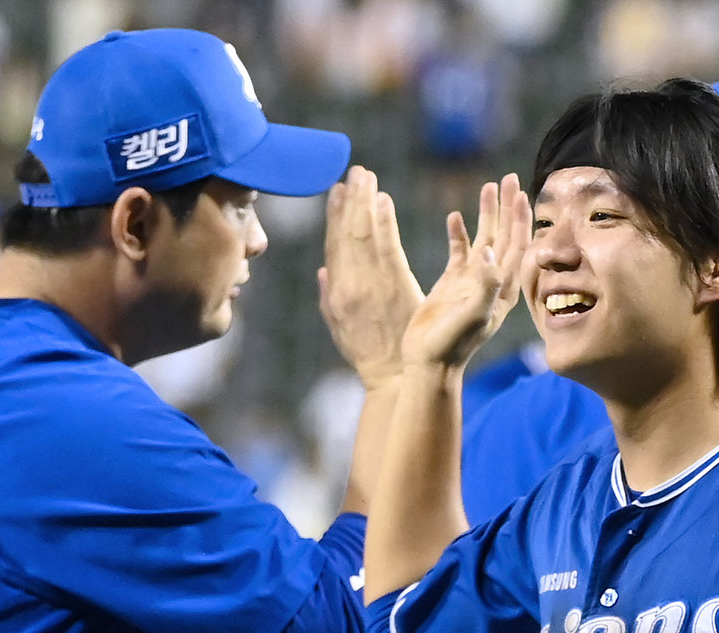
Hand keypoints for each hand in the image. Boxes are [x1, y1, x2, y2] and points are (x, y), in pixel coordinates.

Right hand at [320, 165, 422, 389]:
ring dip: (364, 202)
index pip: (334, 244)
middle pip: (347, 233)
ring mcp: (371, 283)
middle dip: (351, 200)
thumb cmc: (367, 353)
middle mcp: (349, 283)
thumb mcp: (339, 326)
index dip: (334, 215)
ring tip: (366, 177)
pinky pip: (388, 246)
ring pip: (364, 235)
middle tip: (356, 171)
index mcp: (335, 291)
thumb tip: (323, 270)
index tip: (337, 189)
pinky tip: (383, 200)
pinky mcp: (394, 286)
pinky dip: (384, 221)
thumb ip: (329, 295)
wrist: (393, 375)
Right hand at [400, 173, 530, 368]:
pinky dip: (458, 233)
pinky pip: (459, 252)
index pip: (518, 246)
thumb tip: (489, 250)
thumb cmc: (454, 344)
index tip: (522, 193)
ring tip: (487, 187)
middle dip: (507, 207)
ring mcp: (472, 281)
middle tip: (508, 178)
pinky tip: (454, 216)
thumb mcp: (473, 314)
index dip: (520, 219)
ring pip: (483, 239)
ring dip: (486, 214)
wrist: (430, 363)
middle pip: (504, 236)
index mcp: (502, 288)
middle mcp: (491, 281)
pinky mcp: (452, 284)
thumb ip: (484, 284)